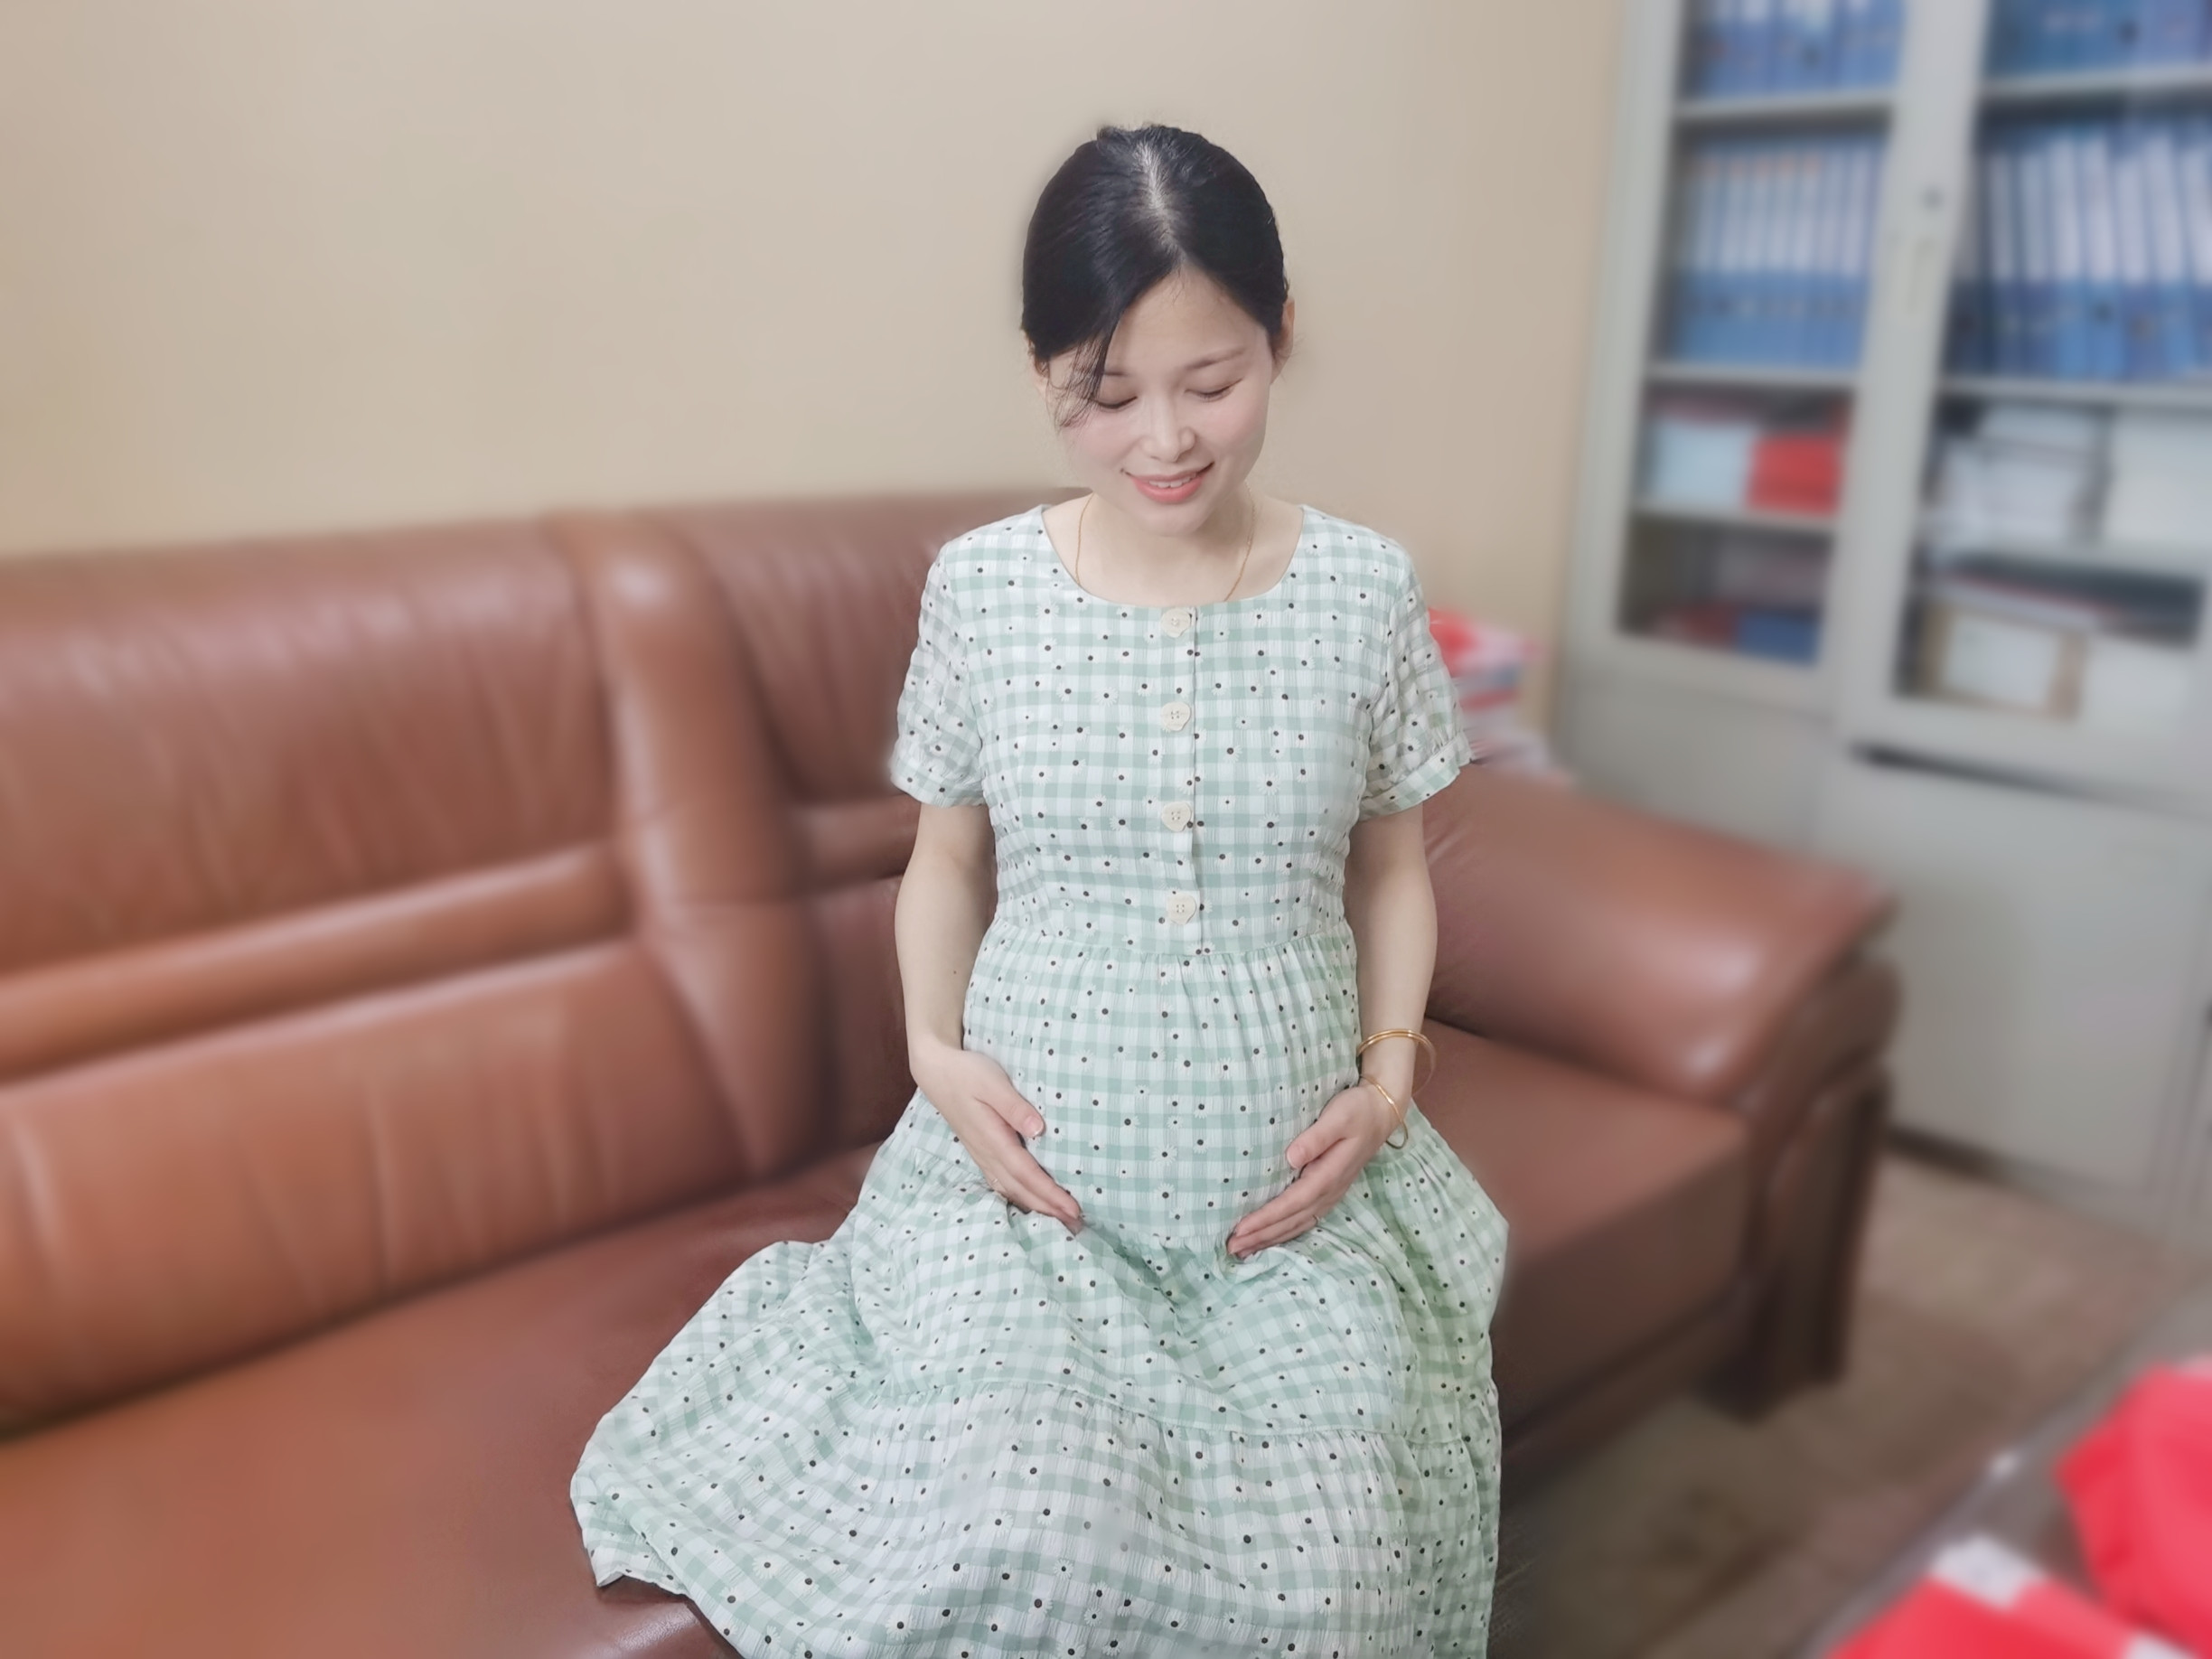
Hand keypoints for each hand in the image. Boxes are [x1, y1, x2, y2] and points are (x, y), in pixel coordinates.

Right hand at [910, 1039, 1083, 1235]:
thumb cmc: (967, 1073)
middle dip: (1048, 1208)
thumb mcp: (992, 1082)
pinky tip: (1028, 1202)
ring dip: (1034, 1206)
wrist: (936, 1072)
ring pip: (1010, 1189)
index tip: (1072, 1208)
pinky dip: (1018, 1197)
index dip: (1050, 1193)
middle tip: (1075, 1224)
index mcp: (992, 1138)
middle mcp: (986, 1152)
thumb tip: (1038, 1130)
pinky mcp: (980, 1151)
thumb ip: (1015, 1107)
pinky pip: (1000, 1183)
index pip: (1027, 1173)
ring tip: (1058, 1219)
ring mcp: (981, 1154)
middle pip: (1020, 1189)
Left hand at [1226, 1079, 1398, 1259]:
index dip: (1266, 1218)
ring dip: (1270, 1238)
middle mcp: (1330, 1190)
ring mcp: (1331, 1195)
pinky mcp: (1329, 1193)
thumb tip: (1291, 1158)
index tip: (1241, 1229)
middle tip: (1231, 1248)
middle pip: (1291, 1220)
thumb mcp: (1338, 1117)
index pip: (1292, 1203)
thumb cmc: (1357, 1111)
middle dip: (1261, 1235)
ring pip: (1298, 1224)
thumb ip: (1316, 1138)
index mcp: (1329, 1174)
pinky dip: (1285, 1233)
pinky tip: (1270, 1238)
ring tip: (1243, 1250)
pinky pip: (1304, 1220)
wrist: (1381, 1113)